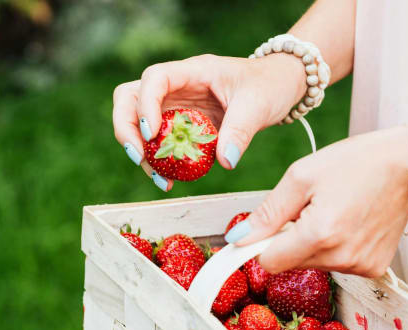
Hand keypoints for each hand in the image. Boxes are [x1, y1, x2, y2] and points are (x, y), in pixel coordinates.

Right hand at [112, 53, 305, 188]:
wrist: (280, 87)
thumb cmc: (269, 85)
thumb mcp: (258, 105)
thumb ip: (240, 131)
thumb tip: (225, 161)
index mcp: (193, 71)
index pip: (154, 79)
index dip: (145, 105)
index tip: (153, 134)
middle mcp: (178, 86)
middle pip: (130, 97)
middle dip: (127, 128)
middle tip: (139, 157)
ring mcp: (177, 105)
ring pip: (138, 122)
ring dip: (140, 150)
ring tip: (158, 178)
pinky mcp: (183, 125)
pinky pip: (161, 142)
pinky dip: (159, 160)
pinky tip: (171, 180)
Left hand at [227, 127, 407, 276]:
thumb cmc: (356, 162)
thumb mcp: (302, 176)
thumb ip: (268, 213)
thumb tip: (237, 240)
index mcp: (320, 233)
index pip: (269, 262)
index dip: (263, 244)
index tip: (269, 227)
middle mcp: (341, 257)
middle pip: (291, 264)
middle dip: (290, 240)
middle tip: (311, 208)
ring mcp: (361, 266)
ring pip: (314, 265)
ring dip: (314, 243)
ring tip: (335, 211)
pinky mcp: (374, 269)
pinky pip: (338, 265)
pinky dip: (337, 248)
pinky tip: (352, 223)